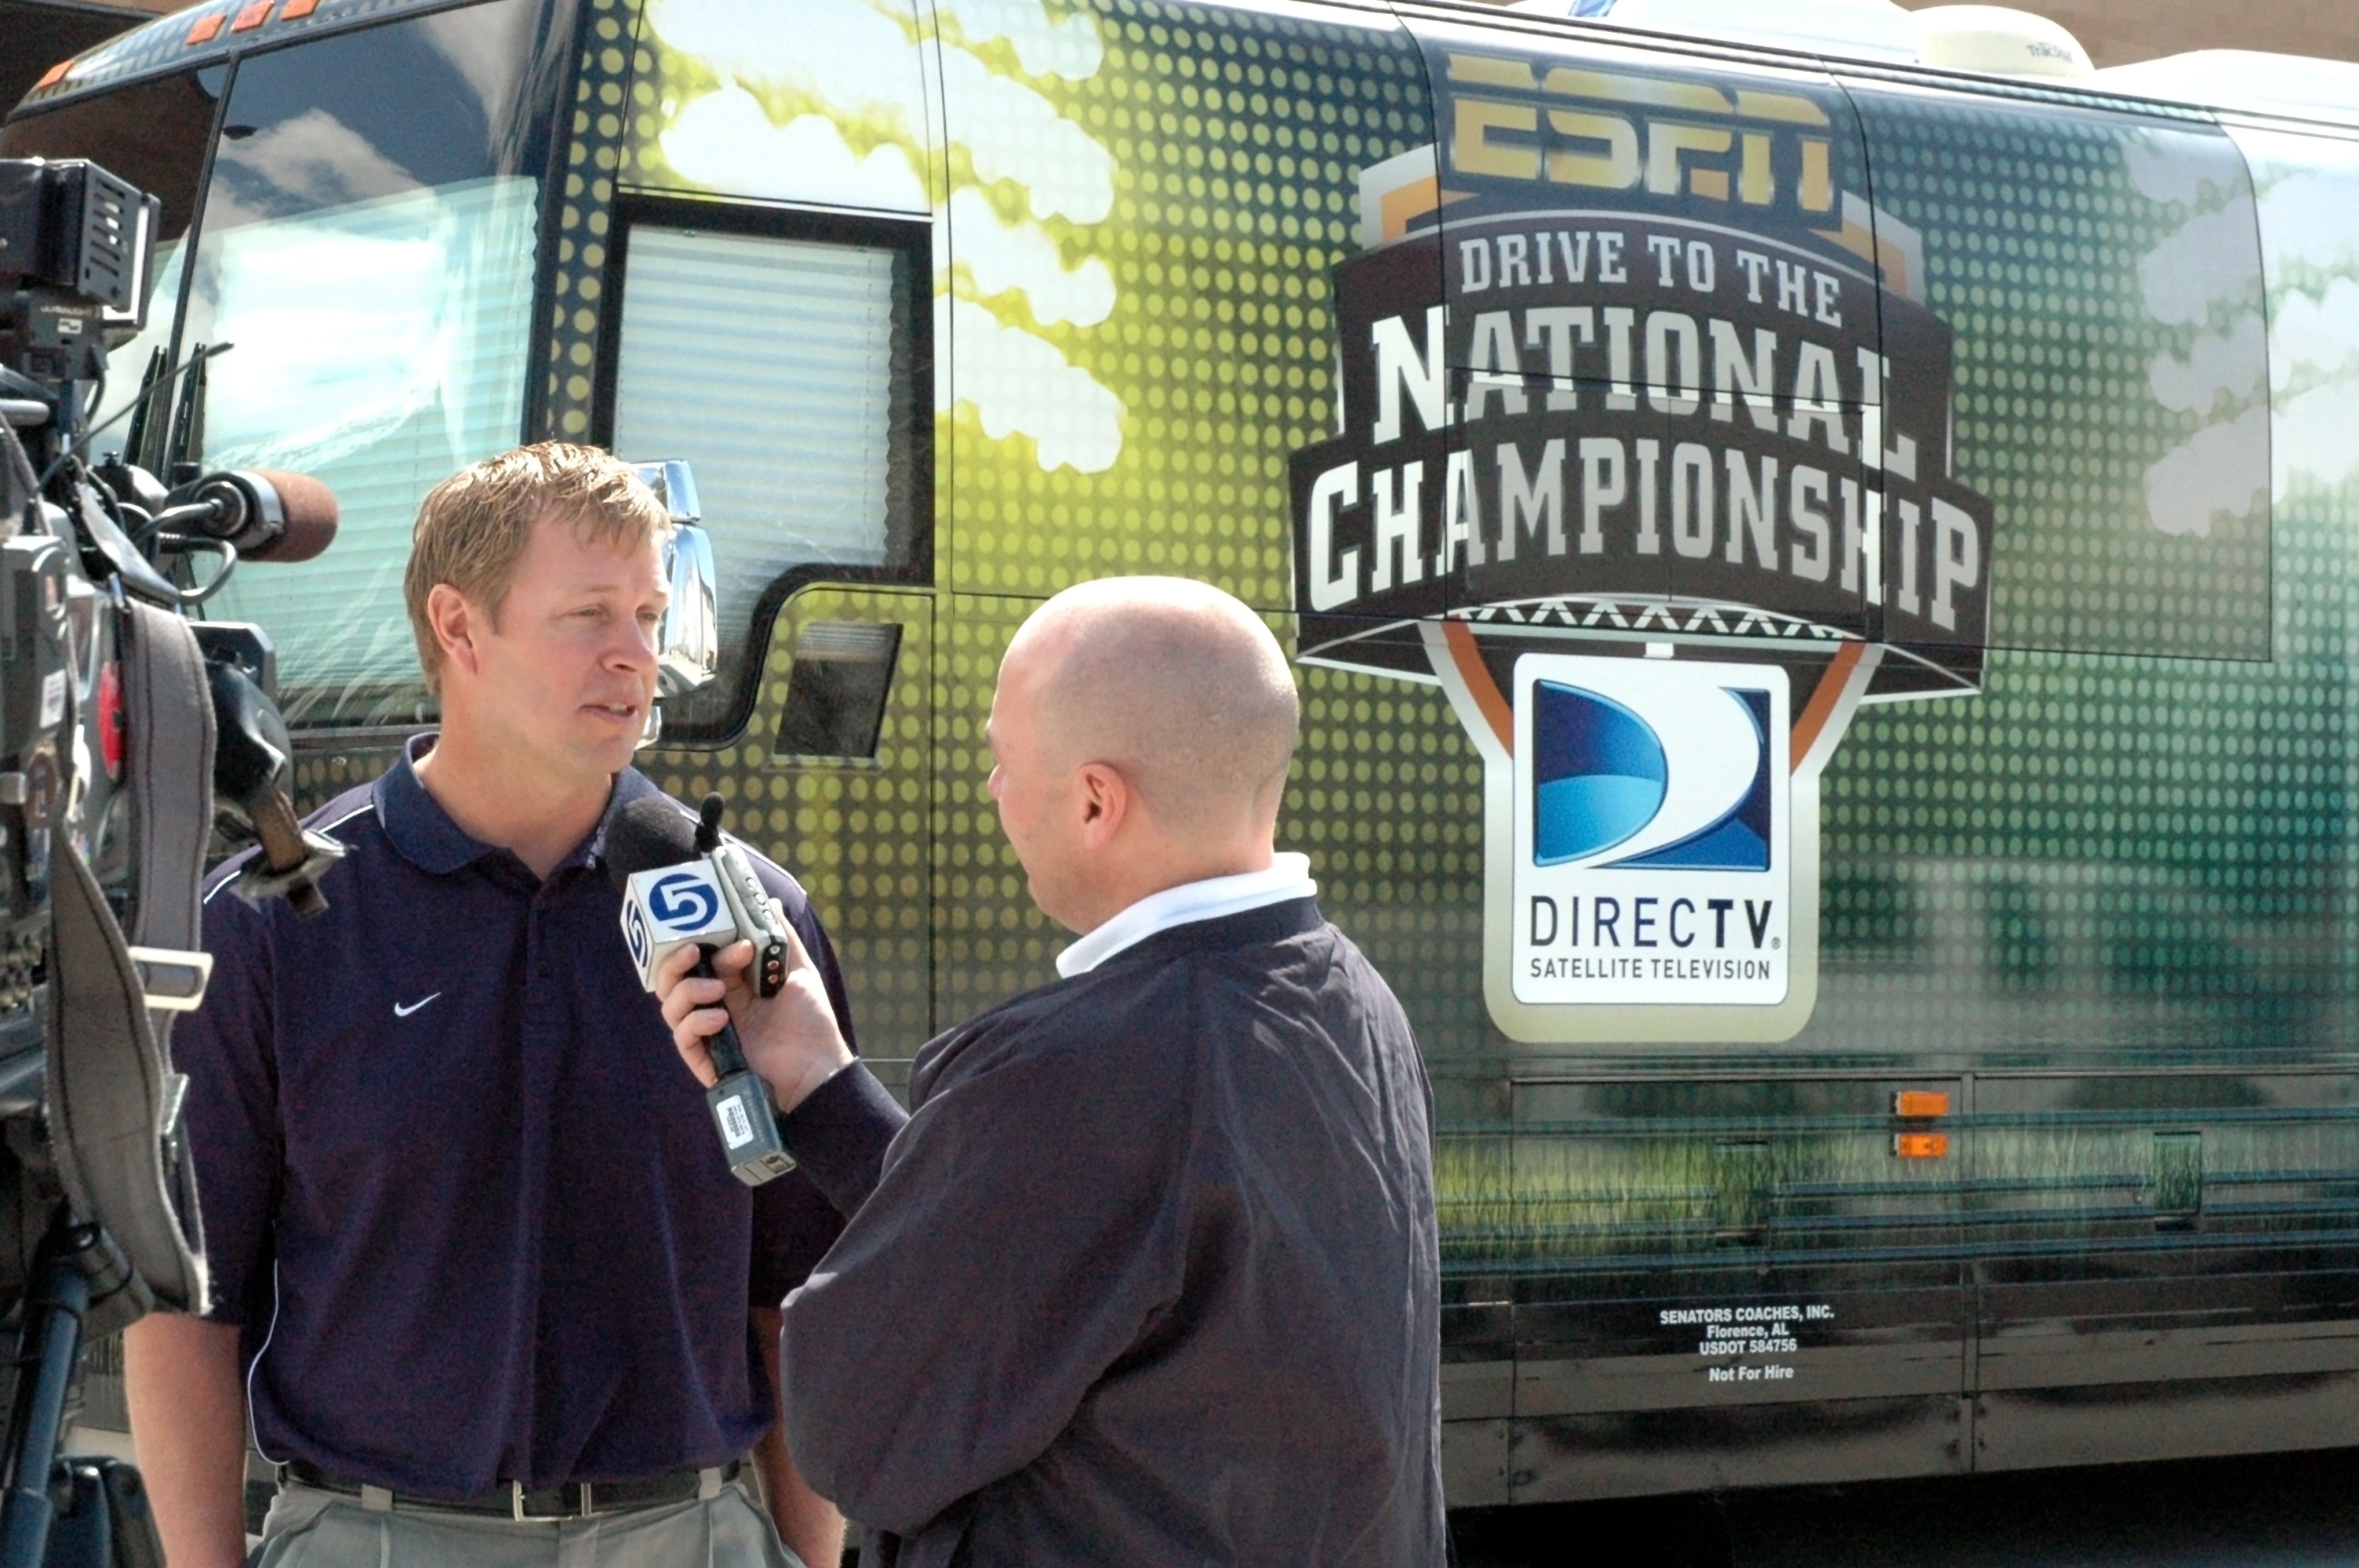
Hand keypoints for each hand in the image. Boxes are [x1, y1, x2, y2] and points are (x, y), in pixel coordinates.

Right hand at [656, 924, 853, 1111]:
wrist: (818, 1066)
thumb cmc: (811, 1021)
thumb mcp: (799, 972)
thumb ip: (782, 938)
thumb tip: (769, 903)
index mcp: (732, 984)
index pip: (699, 957)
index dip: (704, 942)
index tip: (727, 936)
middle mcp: (715, 1005)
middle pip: (673, 980)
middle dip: (675, 961)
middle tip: (693, 950)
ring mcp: (709, 1031)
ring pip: (671, 1006)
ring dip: (688, 990)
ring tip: (718, 990)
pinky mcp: (707, 1058)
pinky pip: (682, 1037)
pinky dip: (696, 1023)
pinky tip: (721, 1019)